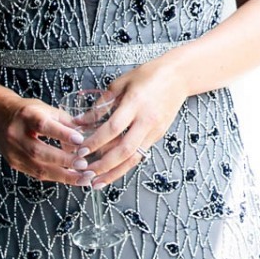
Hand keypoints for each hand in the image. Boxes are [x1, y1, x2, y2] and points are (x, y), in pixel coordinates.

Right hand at [0, 97, 96, 185]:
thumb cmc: (28, 112)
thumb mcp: (47, 109)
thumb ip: (66, 122)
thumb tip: (87, 136)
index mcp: (27, 116)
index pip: (44, 126)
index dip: (62, 134)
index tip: (80, 141)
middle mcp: (17, 135)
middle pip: (39, 151)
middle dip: (64, 160)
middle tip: (84, 165)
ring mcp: (14, 152)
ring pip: (38, 168)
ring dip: (63, 175)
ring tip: (83, 178)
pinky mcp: (15, 163)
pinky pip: (37, 174)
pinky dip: (56, 177)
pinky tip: (71, 178)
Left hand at [76, 63, 188, 185]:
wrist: (179, 76)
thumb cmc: (148, 75)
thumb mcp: (121, 82)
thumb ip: (102, 104)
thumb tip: (80, 121)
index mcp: (135, 103)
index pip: (113, 128)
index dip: (95, 141)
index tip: (80, 150)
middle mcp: (147, 120)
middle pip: (124, 149)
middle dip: (103, 164)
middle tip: (84, 171)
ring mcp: (155, 130)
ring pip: (134, 158)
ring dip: (114, 172)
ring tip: (96, 183)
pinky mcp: (159, 135)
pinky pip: (140, 154)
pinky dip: (125, 165)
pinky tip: (111, 172)